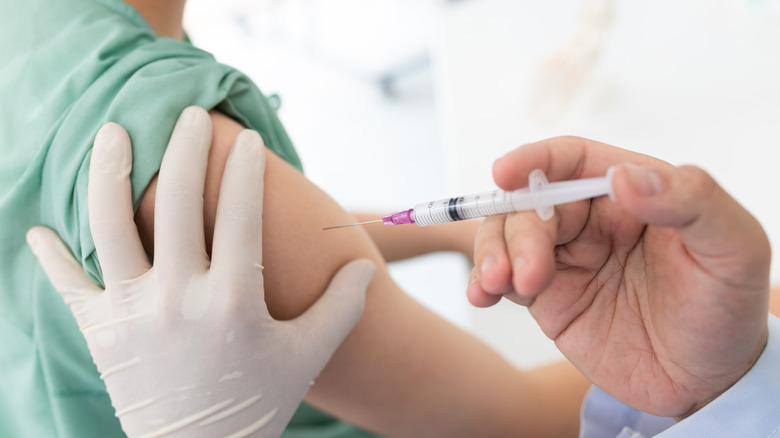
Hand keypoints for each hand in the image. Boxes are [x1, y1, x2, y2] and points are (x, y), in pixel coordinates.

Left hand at [27, 106, 375, 436]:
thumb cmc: (258, 404)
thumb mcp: (308, 357)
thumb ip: (341, 308)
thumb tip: (364, 268)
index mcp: (233, 302)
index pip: (240, 217)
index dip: (244, 172)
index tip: (245, 138)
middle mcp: (178, 299)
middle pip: (177, 206)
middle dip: (183, 150)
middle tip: (188, 114)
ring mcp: (133, 314)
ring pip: (111, 228)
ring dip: (109, 174)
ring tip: (113, 133)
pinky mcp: (101, 334)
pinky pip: (69, 287)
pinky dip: (52, 257)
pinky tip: (39, 230)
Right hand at [467, 136, 769, 418]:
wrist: (707, 383)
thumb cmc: (727, 309)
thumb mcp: (734, 249)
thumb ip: (691, 202)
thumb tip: (625, 177)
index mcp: (633, 193)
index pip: (572, 159)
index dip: (535, 159)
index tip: (506, 172)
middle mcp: (592, 220)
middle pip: (531, 202)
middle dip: (517, 230)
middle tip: (527, 274)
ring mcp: (565, 257)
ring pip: (507, 235)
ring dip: (492, 253)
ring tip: (497, 285)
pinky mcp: (547, 295)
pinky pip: (503, 277)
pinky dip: (482, 281)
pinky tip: (481, 295)